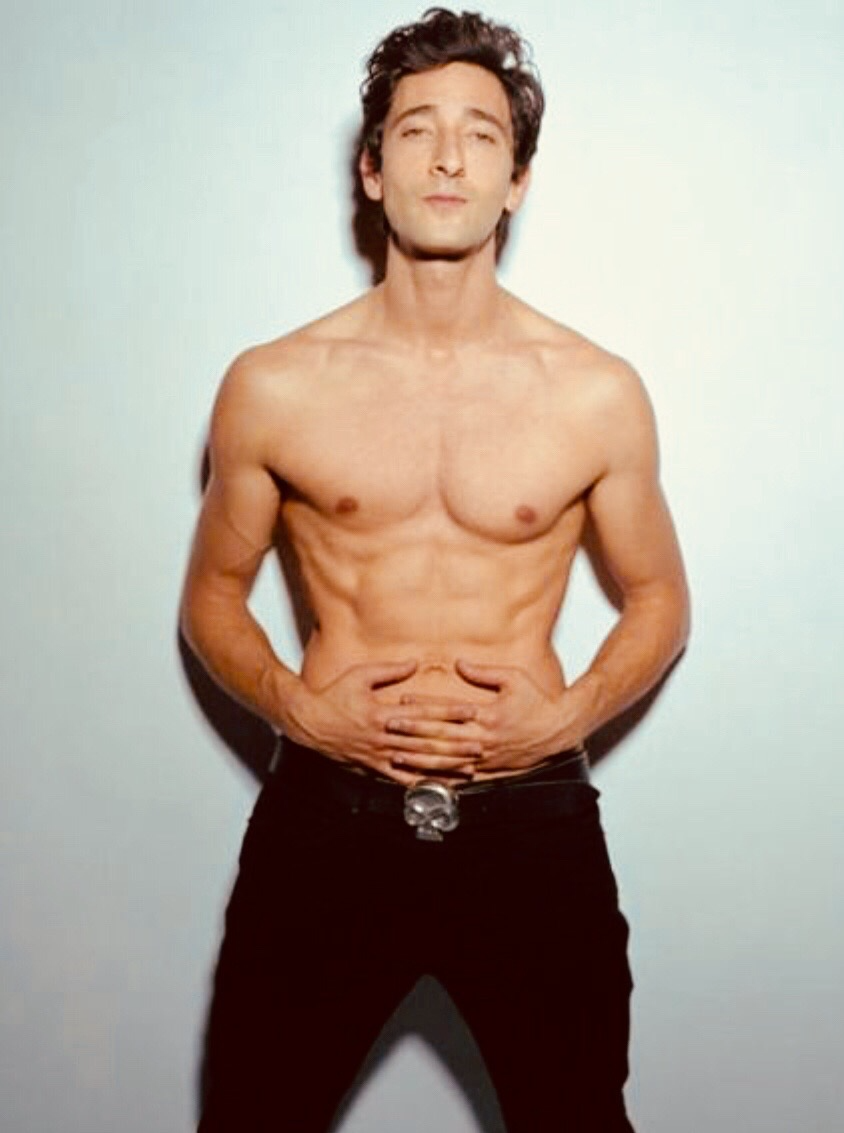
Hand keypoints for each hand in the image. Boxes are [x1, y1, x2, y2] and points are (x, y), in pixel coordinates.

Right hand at [280, 661, 483, 785]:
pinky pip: (401, 779)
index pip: (423, 713)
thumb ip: (389, 671)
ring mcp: (379, 755)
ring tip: (467, 767)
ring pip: (418, 763)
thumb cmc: (332, 696)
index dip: (448, 712)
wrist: (307, 721)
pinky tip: (438, 786)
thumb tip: (414, 663)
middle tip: (479, 745)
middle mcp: (383, 737)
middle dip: (455, 744)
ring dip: (445, 766)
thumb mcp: (360, 675)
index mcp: (382, 714)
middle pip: (426, 742)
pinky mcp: (373, 767)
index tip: (469, 712)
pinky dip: (421, 783)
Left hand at [393, 660, 588, 775]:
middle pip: (441, 736)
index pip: (448, 711)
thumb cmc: (539, 701)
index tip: (403, 702)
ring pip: (446, 760)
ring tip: (396, 755)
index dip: (423, 707)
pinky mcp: (490, 770)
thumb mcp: (514, 678)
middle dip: (412, 732)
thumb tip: (459, 663)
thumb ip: (484, 672)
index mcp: (488, 715)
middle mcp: (484, 739)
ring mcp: (486, 758)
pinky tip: (423, 777)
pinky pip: (460, 776)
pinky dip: (440, 777)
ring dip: (419, 758)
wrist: (560, 729)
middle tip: (389, 727)